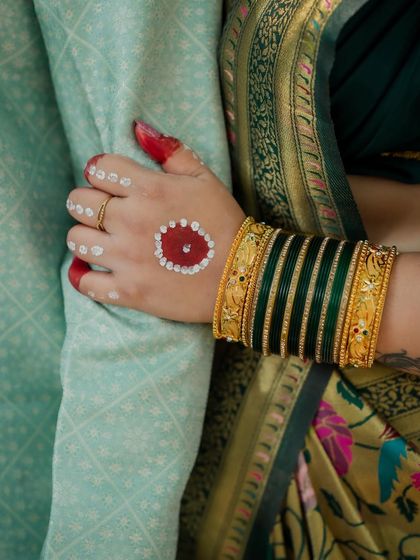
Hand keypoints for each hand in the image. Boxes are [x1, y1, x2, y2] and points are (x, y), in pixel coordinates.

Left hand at [66, 121, 245, 321]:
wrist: (241, 276)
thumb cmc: (225, 225)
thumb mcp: (206, 180)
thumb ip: (172, 152)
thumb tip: (139, 128)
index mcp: (149, 189)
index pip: (98, 168)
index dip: (100, 172)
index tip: (110, 182)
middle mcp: (131, 221)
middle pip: (78, 202)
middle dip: (88, 202)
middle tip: (104, 211)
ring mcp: (126, 258)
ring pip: (76, 239)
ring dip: (85, 236)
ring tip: (101, 240)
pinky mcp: (128, 291)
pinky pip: (85, 283)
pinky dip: (85, 278)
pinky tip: (95, 271)